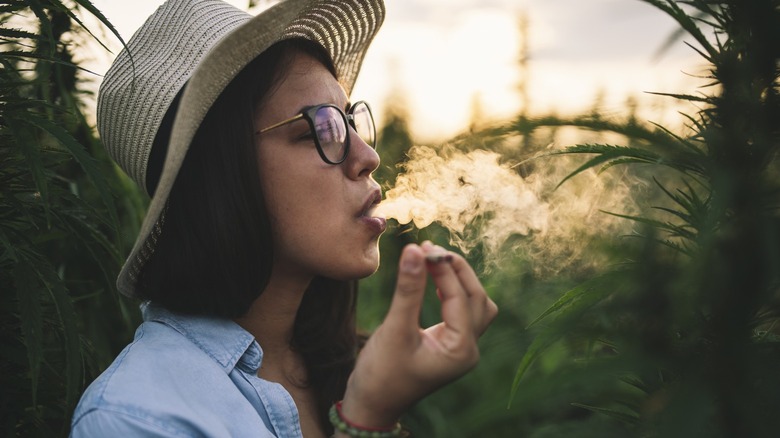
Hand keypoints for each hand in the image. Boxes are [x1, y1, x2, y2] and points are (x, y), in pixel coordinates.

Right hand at [340, 241, 497, 428]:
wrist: (371, 405)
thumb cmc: (381, 374)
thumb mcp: (394, 329)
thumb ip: (408, 289)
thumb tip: (414, 250)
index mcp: (461, 350)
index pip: (460, 297)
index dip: (443, 269)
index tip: (422, 246)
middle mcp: (468, 349)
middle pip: (477, 298)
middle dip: (455, 271)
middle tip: (429, 248)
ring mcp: (461, 348)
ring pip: (474, 303)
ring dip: (458, 280)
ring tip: (432, 260)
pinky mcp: (450, 344)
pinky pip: (461, 310)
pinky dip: (451, 291)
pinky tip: (432, 279)